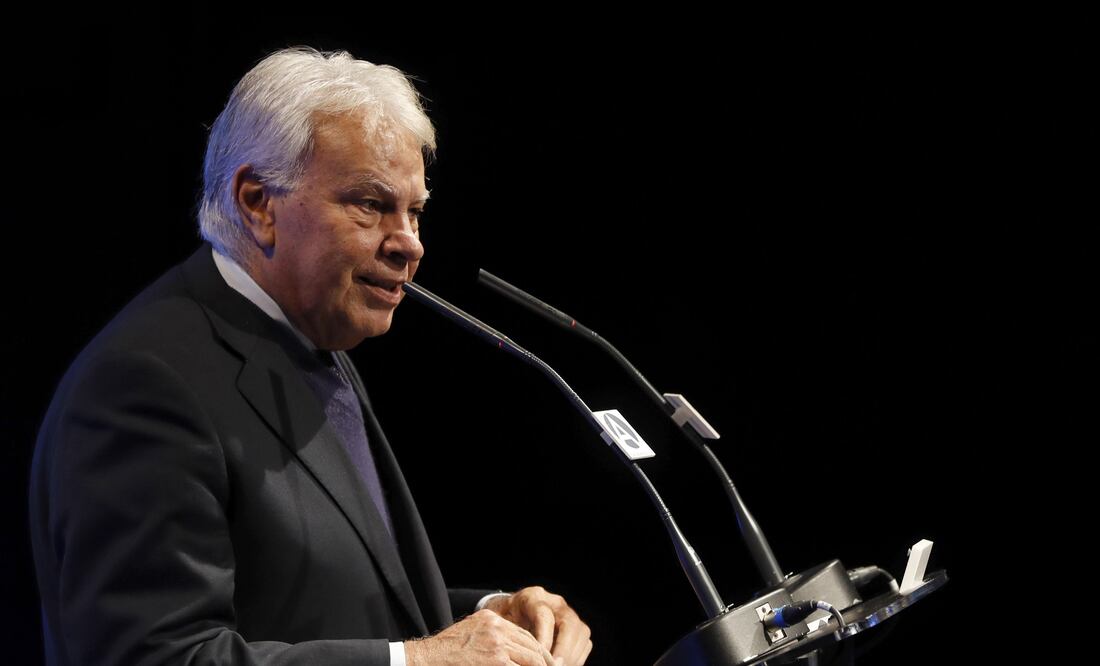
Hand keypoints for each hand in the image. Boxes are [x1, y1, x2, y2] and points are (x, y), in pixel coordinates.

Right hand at [404, 608, 556, 665]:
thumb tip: (512, 652)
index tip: (546, 662)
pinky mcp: (497, 660)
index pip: (524, 635)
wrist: (426, 659)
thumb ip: (491, 637)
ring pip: (531, 657)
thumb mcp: (470, 634)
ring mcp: (497, 643)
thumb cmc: (445, 653)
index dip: (537, 651)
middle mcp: (497, 627)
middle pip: (531, 644)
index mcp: (491, 619)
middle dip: (544, 661)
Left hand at [483, 586, 591, 665]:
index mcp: (533, 597)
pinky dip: (576, 658)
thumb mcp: (500, 623)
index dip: (544, 638)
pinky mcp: (577, 628)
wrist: (512, 614)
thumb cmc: (504, 621)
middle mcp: (555, 603)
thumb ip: (508, 634)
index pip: (544, 616)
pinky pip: (584, 643)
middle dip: (564, 649)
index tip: (539, 657)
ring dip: (572, 656)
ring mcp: (569, 614)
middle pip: (569, 624)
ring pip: (581, 634)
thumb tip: (514, 650)